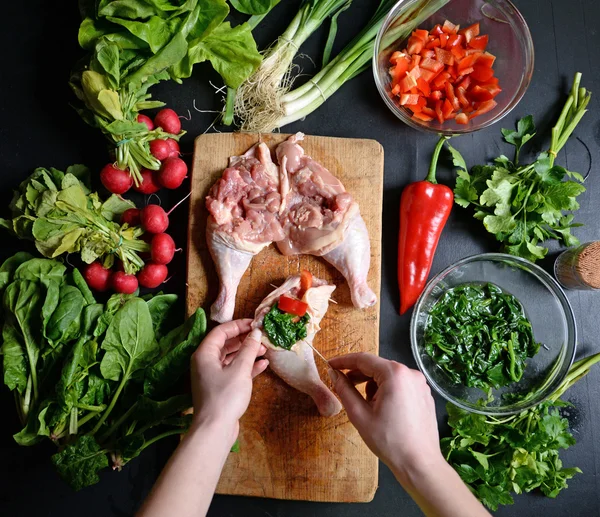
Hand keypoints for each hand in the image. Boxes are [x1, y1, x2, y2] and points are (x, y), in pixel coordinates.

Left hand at [190, 319, 267, 444]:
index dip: (239, 325)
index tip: (255, 323)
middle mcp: (206, 362)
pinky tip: (263, 364)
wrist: (215, 429)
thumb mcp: (240, 369)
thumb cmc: (225, 396)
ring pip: (231, 358)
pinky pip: (234, 371)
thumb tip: (256, 333)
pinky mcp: (220, 387)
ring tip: (265, 350)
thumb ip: (249, 349)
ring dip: (248, 353)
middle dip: (245, 339)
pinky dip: (247, 367)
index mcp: (205, 353)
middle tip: (262, 336)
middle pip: (226, 344)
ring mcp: (213, 375)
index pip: (221, 331)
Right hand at [328, 353, 442, 481]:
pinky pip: (400, 384)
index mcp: (394, 374)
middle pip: (377, 366)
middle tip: (341, 385)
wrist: (419, 463)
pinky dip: (387, 390)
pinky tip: (382, 409)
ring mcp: (420, 383)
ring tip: (366, 405)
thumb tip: (334, 374)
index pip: (363, 359)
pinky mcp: (423, 393)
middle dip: (358, 374)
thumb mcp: (359, 414)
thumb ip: (344, 390)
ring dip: (373, 384)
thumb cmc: (389, 441)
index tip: (330, 365)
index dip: (343, 361)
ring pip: (388, 375)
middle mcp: (410, 373)